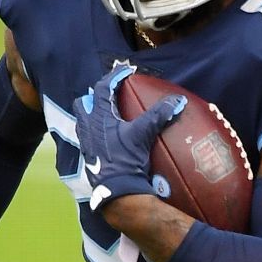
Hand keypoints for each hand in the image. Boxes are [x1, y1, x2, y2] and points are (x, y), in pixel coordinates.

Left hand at [73, 65, 185, 210]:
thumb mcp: (143, 135)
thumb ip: (159, 115)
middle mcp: (87, 127)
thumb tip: (177, 101)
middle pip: (85, 103)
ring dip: (94, 113)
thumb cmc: (127, 160)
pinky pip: (88, 136)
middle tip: (111, 93)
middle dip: (95, 96)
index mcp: (98, 117)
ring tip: (109, 113)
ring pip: (84, 120)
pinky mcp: (88, 156)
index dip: (114, 77)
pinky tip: (108, 136)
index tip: (126, 70)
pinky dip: (96, 130)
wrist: (117, 192)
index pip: (102, 88)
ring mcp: (86, 142)